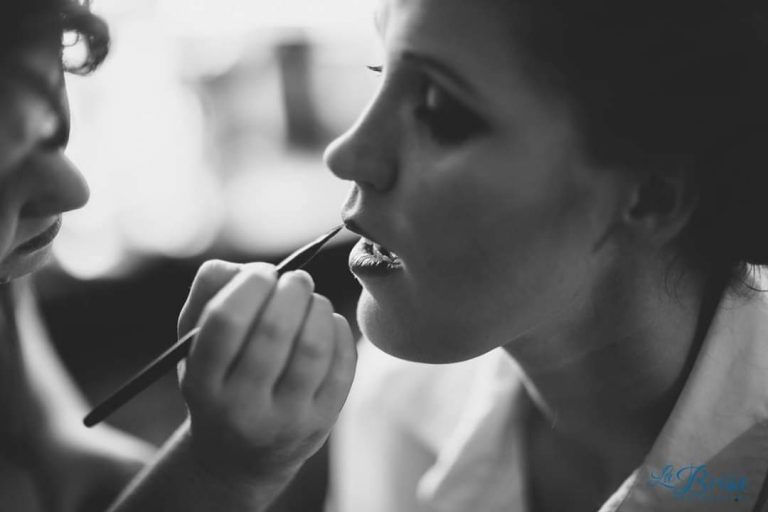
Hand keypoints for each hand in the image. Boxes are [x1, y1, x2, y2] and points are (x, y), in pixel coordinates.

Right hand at [176, 260, 356, 484]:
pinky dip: (338, 329)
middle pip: (274, 331)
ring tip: (311, 299)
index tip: (263, 272)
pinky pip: (342, 363)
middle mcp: (242, 409)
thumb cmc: (219, 379)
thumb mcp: (193, 344)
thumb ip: (208, 293)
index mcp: (202, 384)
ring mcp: (286, 420)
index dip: (249, 285)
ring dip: (317, 307)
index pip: (225, 322)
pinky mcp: (322, 421)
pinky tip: (326, 322)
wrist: (242, 454)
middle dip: (291, 290)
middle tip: (296, 278)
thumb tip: (245, 269)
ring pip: (313, 347)